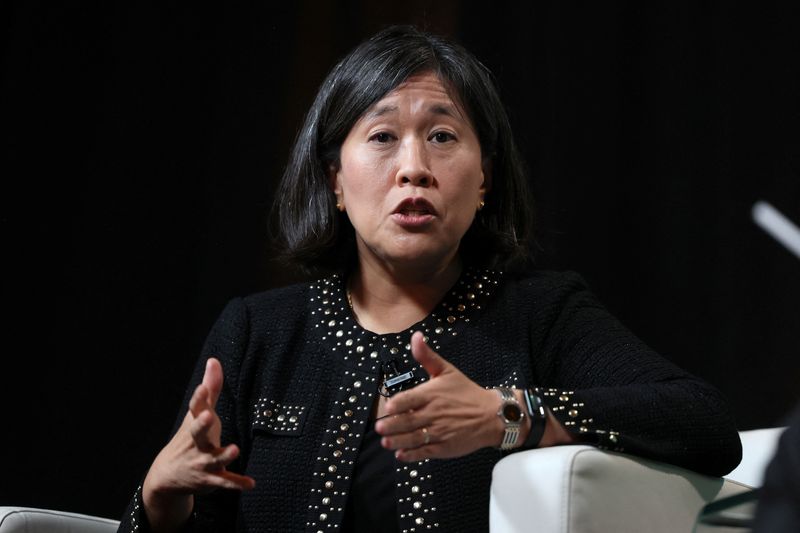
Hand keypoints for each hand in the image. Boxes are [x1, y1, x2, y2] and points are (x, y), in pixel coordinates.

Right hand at [142, 358, 254, 530]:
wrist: (168, 475)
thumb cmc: (190, 436)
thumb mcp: (199, 412)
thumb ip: (211, 388)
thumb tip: (214, 360)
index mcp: (195, 423)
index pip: (195, 407)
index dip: (199, 397)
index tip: (202, 388)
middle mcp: (196, 442)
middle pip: (197, 433)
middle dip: (201, 425)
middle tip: (208, 416)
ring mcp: (202, 461)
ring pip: (213, 459)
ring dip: (224, 455)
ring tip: (235, 449)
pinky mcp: (211, 478)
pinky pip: (225, 481)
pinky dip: (237, 483)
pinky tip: (250, 483)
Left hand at [375, 331, 503, 461]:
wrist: (491, 415)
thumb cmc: (466, 392)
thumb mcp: (447, 370)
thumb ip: (427, 356)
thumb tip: (416, 336)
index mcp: (432, 394)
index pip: (409, 399)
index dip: (396, 404)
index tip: (388, 407)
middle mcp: (434, 413)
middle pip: (408, 421)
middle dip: (392, 425)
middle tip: (379, 427)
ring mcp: (439, 432)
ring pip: (414, 438)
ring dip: (397, 441)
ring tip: (385, 442)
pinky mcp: (444, 447)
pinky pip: (425, 452)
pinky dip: (412, 455)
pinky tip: (401, 455)